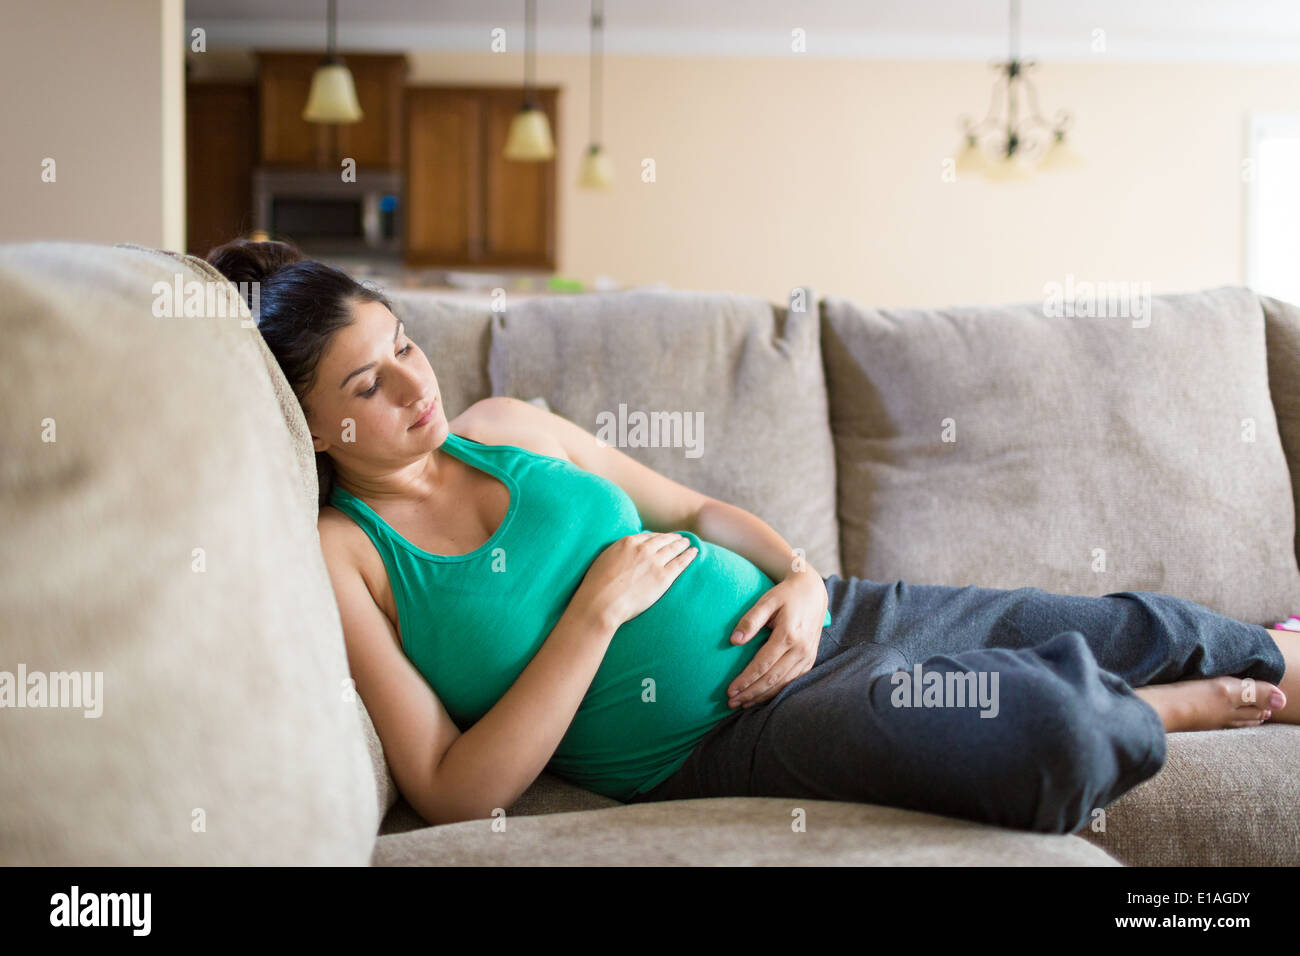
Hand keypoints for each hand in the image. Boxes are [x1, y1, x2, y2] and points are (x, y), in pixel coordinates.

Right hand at [576, 532, 697, 628]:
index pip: (648, 537)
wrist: (602, 602)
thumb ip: (617, 553)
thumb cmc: (597, 586)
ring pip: (673, 549)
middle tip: (681, 538)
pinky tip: (694, 552)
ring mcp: (654, 562)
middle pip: (663, 540)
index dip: (658, 537)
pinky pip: (680, 563)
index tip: (663, 538)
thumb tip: (623, 553)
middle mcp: (643, 549)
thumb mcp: (605, 559)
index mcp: (627, 542)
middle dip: (673, 538)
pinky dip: (689, 556)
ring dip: (682, 544)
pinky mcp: (663, 577)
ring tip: (688, 544)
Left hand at [727, 571, 827, 708]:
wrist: (813, 592)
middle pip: (772, 678)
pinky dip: (776, 692)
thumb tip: (734, 641)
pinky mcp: (810, 660)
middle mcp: (801, 649)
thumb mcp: (767, 601)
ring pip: (783, 684)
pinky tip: (762, 697)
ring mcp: (808, 656)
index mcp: (789, 635)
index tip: (730, 691)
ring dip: (762, 696)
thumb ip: (750, 620)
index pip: (763, 664)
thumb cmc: (786, 595)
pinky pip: (793, 681)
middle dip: (750, 693)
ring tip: (743, 704)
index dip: (745, 680)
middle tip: (731, 703)